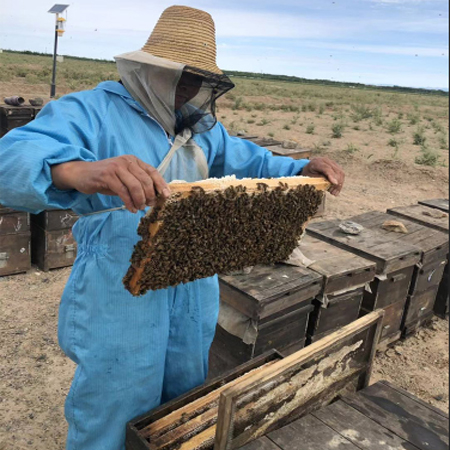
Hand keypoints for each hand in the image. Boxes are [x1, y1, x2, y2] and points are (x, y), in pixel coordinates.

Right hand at [51, 155, 170, 212]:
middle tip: (149, 205)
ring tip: (140, 208)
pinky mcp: (107, 176)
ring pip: (135, 186)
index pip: (152, 171)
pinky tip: (131, 209)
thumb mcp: (125, 178)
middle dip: (150, 195)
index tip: (166, 196)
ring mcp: (117, 167)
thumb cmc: (106, 178)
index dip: (161, 184)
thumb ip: (138, 183)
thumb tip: (155, 196)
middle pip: (145, 180)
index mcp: (133, 161)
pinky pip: (123, 192)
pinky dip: (129, 202)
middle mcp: (126, 161)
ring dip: (140, 200)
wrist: (82, 174)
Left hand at [301, 157, 344, 195]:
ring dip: (339, 184)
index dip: (331, 175)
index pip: (326, 168)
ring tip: (334, 193)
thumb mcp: (309, 178)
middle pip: (335, 171)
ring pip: (340, 173)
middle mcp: (325, 161)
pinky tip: (336, 190)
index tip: (335, 183)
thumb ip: (318, 179)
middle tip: (332, 193)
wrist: (309, 168)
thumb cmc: (308, 174)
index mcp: (316, 162)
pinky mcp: (336, 166)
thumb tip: (328, 184)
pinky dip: (340, 182)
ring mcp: (331, 162)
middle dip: (336, 183)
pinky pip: (341, 174)